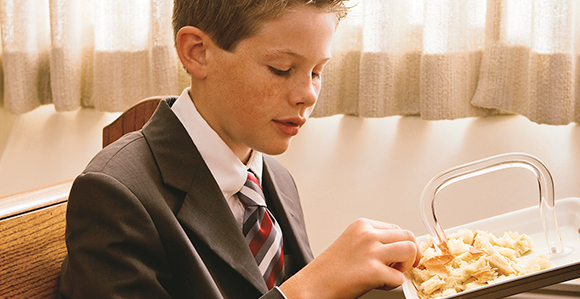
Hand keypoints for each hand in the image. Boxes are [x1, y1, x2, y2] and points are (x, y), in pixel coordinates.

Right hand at [280, 218, 420, 298]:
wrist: (312, 285)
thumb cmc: (329, 269)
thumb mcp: (351, 243)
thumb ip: (373, 241)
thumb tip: (398, 249)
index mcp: (362, 225)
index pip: (396, 228)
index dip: (399, 244)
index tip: (396, 257)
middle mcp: (368, 235)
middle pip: (408, 235)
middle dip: (410, 253)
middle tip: (402, 266)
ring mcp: (371, 252)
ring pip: (410, 250)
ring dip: (405, 266)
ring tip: (391, 273)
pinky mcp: (373, 271)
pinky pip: (399, 278)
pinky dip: (393, 285)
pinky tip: (378, 284)